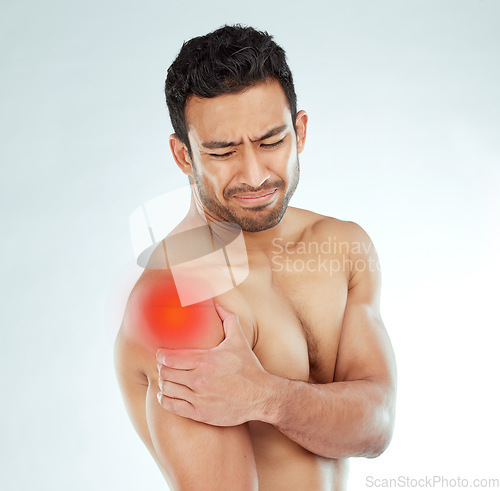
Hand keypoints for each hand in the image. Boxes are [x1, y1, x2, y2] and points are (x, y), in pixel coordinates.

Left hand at [156, 304, 269, 425]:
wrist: (261, 396)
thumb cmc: (248, 367)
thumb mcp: (239, 340)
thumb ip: (227, 319)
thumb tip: (217, 304)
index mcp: (206, 360)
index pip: (170, 357)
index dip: (162, 355)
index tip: (161, 355)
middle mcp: (199, 379)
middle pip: (166, 373)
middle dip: (162, 369)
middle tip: (164, 367)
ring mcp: (199, 397)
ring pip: (167, 389)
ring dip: (163, 383)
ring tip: (166, 380)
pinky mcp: (200, 413)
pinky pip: (172, 406)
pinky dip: (164, 399)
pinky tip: (165, 395)